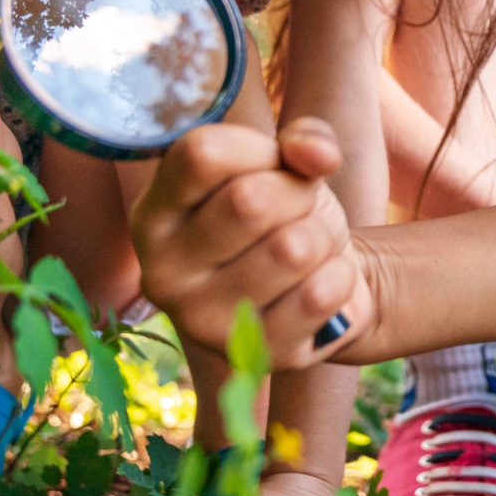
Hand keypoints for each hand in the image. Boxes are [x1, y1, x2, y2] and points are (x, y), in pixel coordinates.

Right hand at [130, 117, 375, 368]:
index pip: (202, 154)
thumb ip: (305, 139)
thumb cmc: (292, 215)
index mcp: (156, 212)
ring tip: (309, 251)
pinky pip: (320, 293)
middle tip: (299, 213)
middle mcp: (160, 270)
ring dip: (322, 239)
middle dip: (298, 195)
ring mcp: (200, 321)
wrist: (324, 286)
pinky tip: (320, 286)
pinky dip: (339, 278)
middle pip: (250, 200)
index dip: (260, 149)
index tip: (276, 164)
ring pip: (292, 248)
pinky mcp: (252, 356)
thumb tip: (319, 154)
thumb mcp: (293, 164)